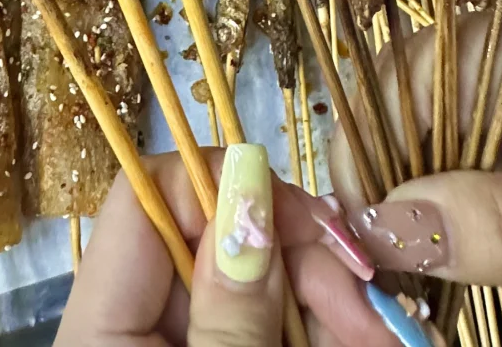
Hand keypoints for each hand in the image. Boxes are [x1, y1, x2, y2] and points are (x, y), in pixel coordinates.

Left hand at [56, 147, 429, 346]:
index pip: (153, 194)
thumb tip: (252, 173)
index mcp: (100, 327)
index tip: (326, 222)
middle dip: (313, 262)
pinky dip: (327, 335)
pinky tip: (378, 344)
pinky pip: (277, 333)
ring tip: (400, 340)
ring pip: (265, 290)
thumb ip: (235, 305)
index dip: (239, 184)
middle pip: (225, 239)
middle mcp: (136, 326)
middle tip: (384, 313)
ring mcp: (182, 346)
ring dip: (338, 305)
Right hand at [330, 3, 501, 346]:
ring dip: (397, 215)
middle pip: (402, 108)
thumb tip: (383, 221)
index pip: (412, 77)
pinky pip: (451, 178)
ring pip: (417, 147)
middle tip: (365, 283)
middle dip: (375, 189)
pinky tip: (425, 277)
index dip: (369, 153)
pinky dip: (431, 229)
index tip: (351, 246)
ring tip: (390, 288)